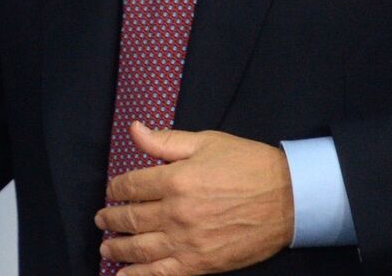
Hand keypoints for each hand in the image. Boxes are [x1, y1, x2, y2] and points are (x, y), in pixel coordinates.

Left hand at [94, 121, 294, 275]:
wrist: (289, 199)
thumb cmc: (249, 165)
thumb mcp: (207, 141)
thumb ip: (166, 141)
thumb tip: (134, 130)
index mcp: (176, 179)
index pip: (131, 186)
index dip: (116, 189)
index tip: (113, 191)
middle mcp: (176, 212)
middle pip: (131, 218)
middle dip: (112, 219)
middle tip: (102, 219)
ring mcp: (187, 242)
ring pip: (140, 248)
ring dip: (118, 248)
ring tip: (107, 247)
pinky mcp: (200, 264)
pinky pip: (161, 274)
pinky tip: (124, 275)